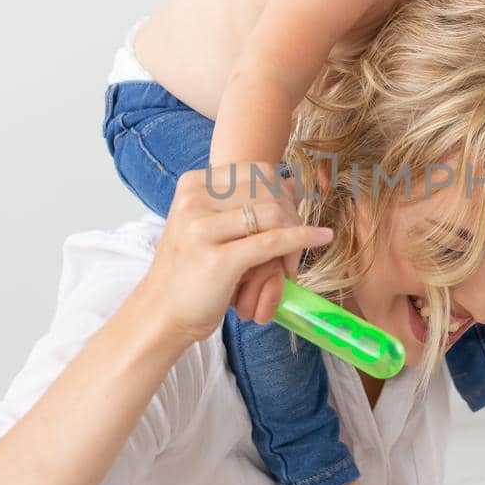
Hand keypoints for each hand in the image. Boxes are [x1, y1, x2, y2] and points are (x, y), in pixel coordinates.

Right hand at [145, 164, 333, 344]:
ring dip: (296, 232)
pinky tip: (322, 238)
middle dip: (293, 213)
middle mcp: (194, 201)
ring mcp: (202, 229)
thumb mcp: (213, 226)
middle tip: (296, 240)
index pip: (258, 171)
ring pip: (274, 214)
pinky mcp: (219, 259)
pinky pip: (273, 242)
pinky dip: (303, 239)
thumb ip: (249, 202)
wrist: (162, 313)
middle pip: (269, 190)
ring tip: (292, 258)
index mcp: (193, 185)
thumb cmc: (190, 270)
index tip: (289, 216)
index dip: (283, 191)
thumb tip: (293, 180)